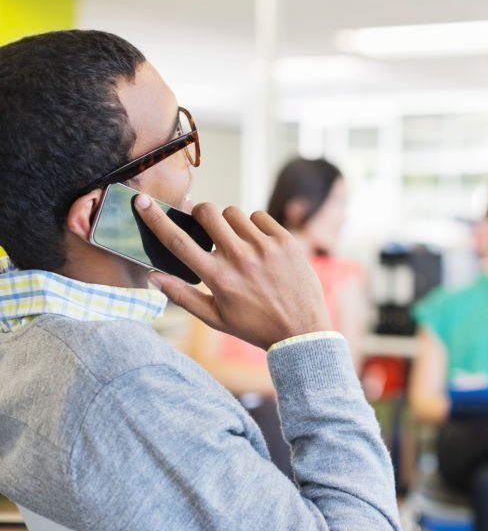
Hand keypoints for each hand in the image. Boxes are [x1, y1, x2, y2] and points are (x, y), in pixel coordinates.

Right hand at [135, 194, 331, 349]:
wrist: (301, 330)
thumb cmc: (254, 326)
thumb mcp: (215, 317)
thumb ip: (182, 296)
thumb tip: (152, 276)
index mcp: (217, 278)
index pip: (178, 241)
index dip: (155, 219)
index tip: (142, 201)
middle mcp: (240, 258)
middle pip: (207, 212)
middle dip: (200, 213)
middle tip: (204, 224)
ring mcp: (265, 247)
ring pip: (233, 212)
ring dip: (229, 223)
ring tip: (237, 243)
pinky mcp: (286, 241)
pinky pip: (259, 216)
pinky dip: (254, 226)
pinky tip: (259, 245)